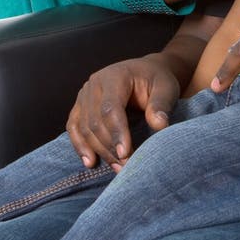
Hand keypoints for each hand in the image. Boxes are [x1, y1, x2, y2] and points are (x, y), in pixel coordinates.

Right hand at [66, 56, 180, 170]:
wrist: (147, 72)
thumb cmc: (157, 80)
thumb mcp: (166, 88)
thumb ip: (162, 104)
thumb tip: (159, 125)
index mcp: (115, 76)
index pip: (110, 108)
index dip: (117, 133)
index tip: (126, 154)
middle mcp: (95, 83)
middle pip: (95, 120)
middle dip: (109, 146)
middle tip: (125, 165)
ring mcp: (84, 94)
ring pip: (83, 127)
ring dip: (98, 150)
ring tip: (116, 167)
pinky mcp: (80, 105)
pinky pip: (73, 127)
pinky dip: (80, 145)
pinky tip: (90, 161)